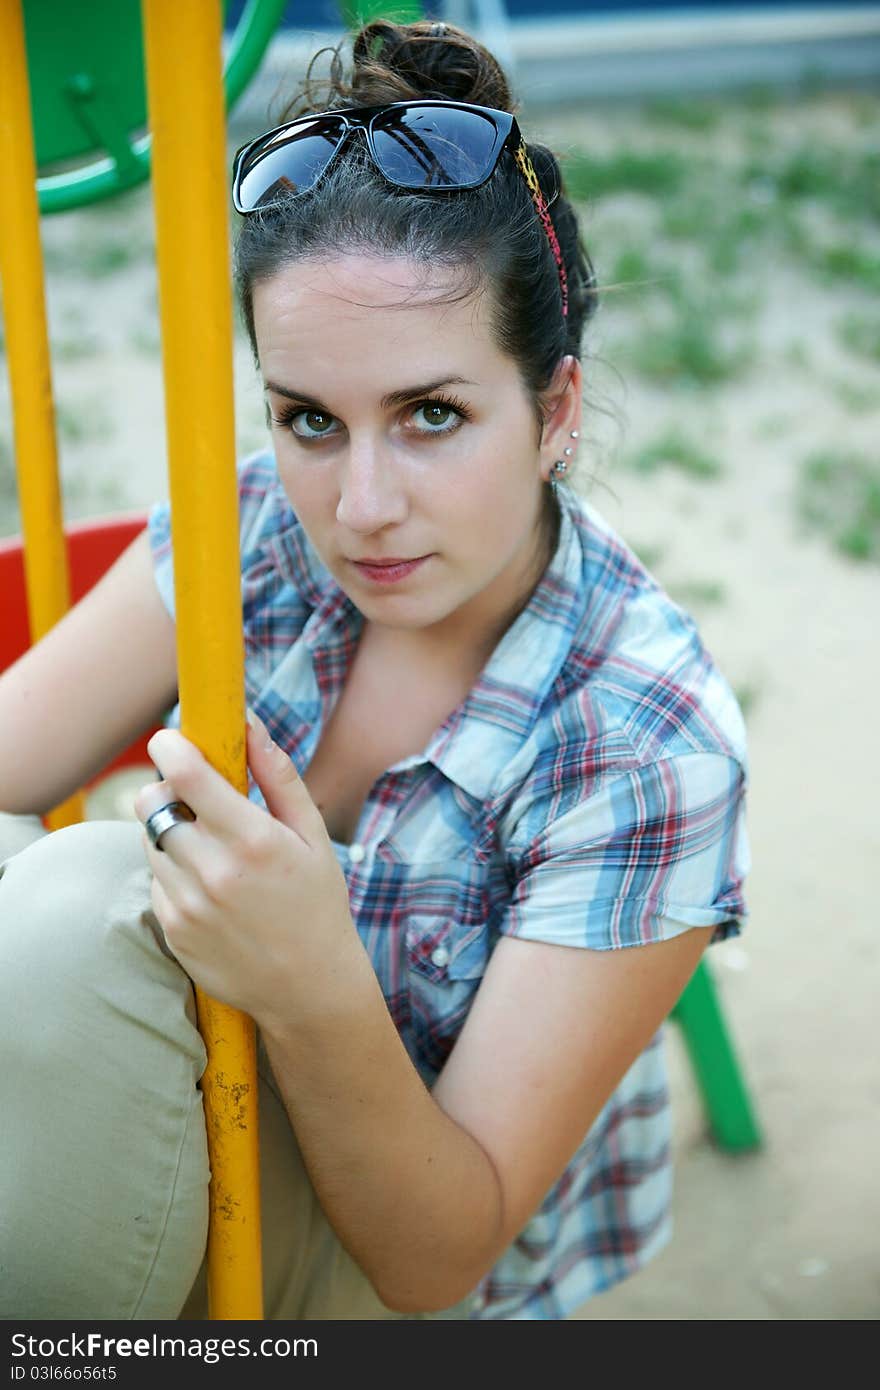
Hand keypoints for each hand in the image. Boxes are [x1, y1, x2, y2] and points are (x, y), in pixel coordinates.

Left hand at [133, 712, 357, 1025]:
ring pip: (150, 841)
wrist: (309, 988)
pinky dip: (174, 872)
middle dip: (166, 788)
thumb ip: (277, 776)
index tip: (170, 740)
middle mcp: (214, 872)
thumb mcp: (312, 836)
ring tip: (212, 849)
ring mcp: (188, 905)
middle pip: (151, 803)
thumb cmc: (317, 902)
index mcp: (253, 841)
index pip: (186, 776)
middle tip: (191, 794)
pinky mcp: (173, 930)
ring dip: (171, 832)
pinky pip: (156, 880)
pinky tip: (211, 888)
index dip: (170, 747)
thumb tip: (248, 723)